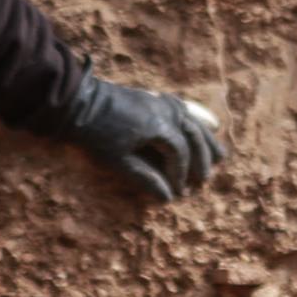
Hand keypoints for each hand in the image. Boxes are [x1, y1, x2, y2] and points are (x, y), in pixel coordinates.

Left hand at [56, 74, 226, 200]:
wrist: (77, 102)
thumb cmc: (95, 134)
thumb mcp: (118, 161)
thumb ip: (145, 178)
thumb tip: (167, 198)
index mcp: (158, 126)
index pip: (180, 153)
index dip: (181, 174)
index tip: (179, 192)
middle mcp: (165, 111)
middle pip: (193, 136)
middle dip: (201, 160)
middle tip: (203, 181)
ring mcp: (161, 101)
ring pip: (193, 121)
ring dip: (206, 140)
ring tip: (219, 157)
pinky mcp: (154, 97)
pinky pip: (184, 108)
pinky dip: (198, 117)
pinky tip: (210, 124)